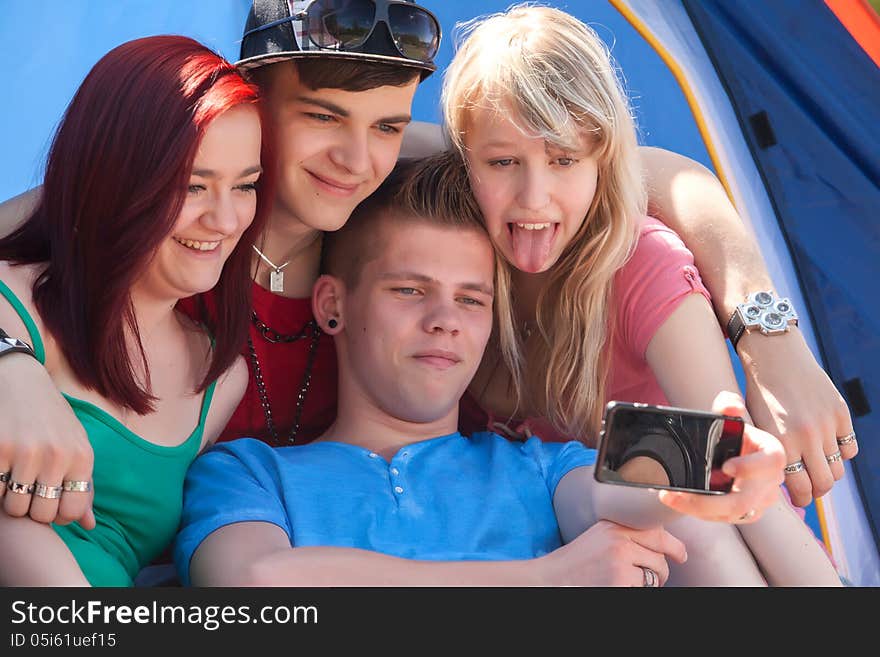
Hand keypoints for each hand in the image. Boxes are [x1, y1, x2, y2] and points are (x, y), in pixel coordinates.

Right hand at [0, 354, 94, 527]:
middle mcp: (57, 456)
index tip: (50, 501)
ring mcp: (25, 453)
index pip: (71, 511)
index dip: (58, 515)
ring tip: (15, 479)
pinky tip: (3, 468)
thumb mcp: (77, 445)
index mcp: (82, 456)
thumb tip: (88, 525)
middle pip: (42, 514)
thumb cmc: (53, 419)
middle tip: (30, 491)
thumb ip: (84, 485)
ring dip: (12, 499)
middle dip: (33, 509)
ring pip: (15, 507)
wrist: (20, 380)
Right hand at [539, 520, 686, 586]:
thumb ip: (623, 535)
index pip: (655, 529)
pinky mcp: (622, 579)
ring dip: (650, 582)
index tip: (679, 554)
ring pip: (658, 572)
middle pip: (661, 553)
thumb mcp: (598, 538)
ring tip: (626, 583)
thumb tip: (658, 544)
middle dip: (661, 569)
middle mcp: (618, 537)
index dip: (672, 544)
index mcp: (613, 524)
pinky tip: (618, 587)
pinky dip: (637, 590)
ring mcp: (621, 558)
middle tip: (654, 577)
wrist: (551, 580)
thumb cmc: (574, 564)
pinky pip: (647, 588)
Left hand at [658, 391, 784, 522]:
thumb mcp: (728, 415)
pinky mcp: (749, 513)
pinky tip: (681, 504)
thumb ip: (728, 406)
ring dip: (698, 509)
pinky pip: (727, 519)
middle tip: (678, 495)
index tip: (726, 467)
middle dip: (708, 501)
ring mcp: (761, 499)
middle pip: (744, 500)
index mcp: (771, 453)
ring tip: (671, 498)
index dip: (750, 467)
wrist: (733, 449)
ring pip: (732, 514)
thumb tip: (731, 408)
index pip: (770, 462)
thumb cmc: (732, 433)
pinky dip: (702, 514)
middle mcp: (771, 480)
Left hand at [737, 328, 854, 506]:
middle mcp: (806, 437)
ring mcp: (826, 425)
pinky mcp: (841, 413)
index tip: (800, 500)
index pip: (801, 488)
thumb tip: (779, 481)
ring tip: (818, 469)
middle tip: (811, 489)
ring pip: (839, 468)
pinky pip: (849, 447)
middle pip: (825, 483)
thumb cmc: (759, 392)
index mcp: (780, 443)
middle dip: (818, 491)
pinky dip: (842, 452)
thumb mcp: (756, 424)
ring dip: (829, 473)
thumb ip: (770, 452)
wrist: (775, 357)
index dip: (802, 499)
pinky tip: (828, 448)